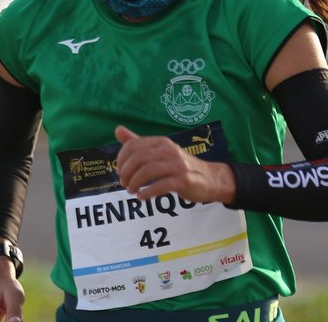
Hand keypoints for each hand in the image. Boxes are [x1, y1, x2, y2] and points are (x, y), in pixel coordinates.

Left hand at [114, 125, 235, 203]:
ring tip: (131, 191)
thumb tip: (117, 130)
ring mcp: (177, 165)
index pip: (133, 145)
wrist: (210, 178)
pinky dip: (147, 192)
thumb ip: (138, 143)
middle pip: (138, 158)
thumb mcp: (160, 151)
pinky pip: (161, 185)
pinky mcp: (184, 180)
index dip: (121, 159)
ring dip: (134, 183)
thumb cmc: (180, 165)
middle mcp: (169, 150)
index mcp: (161, 142)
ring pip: (148, 171)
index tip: (119, 171)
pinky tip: (142, 197)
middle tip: (123, 183)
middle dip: (126, 172)